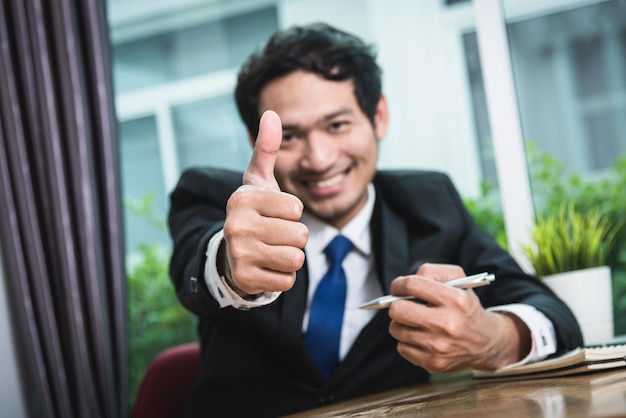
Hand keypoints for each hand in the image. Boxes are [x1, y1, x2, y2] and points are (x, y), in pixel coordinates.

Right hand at [221, 110, 307, 295]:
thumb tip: (271, 113)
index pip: (296, 208)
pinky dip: (282, 276)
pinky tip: (265, 266)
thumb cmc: (253, 212)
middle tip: (272, 234)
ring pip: (296, 259)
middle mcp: (236, 226)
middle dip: (294, 237)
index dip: (292, 212)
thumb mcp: (258, 181)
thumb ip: (267, 149)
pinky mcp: (246, 279)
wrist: (230, 254)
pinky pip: (287, 280)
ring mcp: (239, 254)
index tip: (273, 213)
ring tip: (270, 249)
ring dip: (289, 257)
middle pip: (299, 235)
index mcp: (242, 199)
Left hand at [388, 263, 530, 371]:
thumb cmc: (465, 306)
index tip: (397, 287)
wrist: (487, 342)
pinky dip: (407, 341)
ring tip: (415, 321)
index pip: (412, 285)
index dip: (399, 284)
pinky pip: (402, 348)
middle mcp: (447, 324)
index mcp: (455, 300)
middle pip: (398, 310)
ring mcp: (439, 346)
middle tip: (404, 305)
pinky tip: (421, 336)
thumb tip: (404, 284)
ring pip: (396, 329)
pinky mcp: (433, 363)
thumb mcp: (458, 280)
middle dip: (397, 305)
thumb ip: (431, 272)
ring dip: (401, 323)